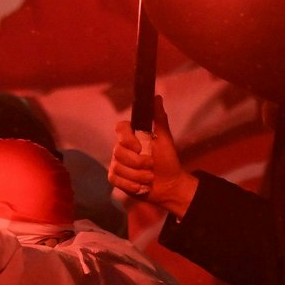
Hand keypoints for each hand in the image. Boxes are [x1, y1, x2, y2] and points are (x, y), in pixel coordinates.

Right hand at [107, 97, 198, 216]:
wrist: (169, 184)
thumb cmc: (167, 160)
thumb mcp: (165, 139)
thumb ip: (159, 118)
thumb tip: (157, 97)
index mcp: (132, 136)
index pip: (119, 128)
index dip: (127, 138)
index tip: (139, 147)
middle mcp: (121, 148)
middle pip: (118, 151)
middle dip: (138, 162)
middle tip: (151, 166)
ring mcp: (117, 163)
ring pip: (118, 167)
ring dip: (138, 176)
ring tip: (149, 178)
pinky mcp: (116, 179)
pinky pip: (116, 180)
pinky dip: (131, 185)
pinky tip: (141, 186)